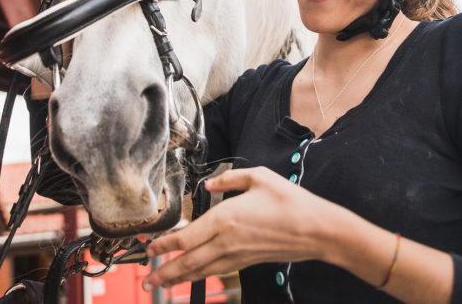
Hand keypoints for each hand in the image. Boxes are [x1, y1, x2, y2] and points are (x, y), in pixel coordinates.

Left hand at [142, 167, 338, 291]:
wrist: (315, 230)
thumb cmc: (290, 202)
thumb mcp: (259, 177)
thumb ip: (229, 178)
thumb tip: (208, 184)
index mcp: (225, 218)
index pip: (186, 236)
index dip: (164, 245)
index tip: (149, 248)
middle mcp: (227, 240)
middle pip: (187, 260)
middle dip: (164, 271)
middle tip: (146, 279)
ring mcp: (236, 254)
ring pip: (200, 270)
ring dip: (178, 278)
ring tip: (160, 284)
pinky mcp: (246, 261)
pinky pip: (216, 271)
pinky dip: (199, 275)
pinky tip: (193, 276)